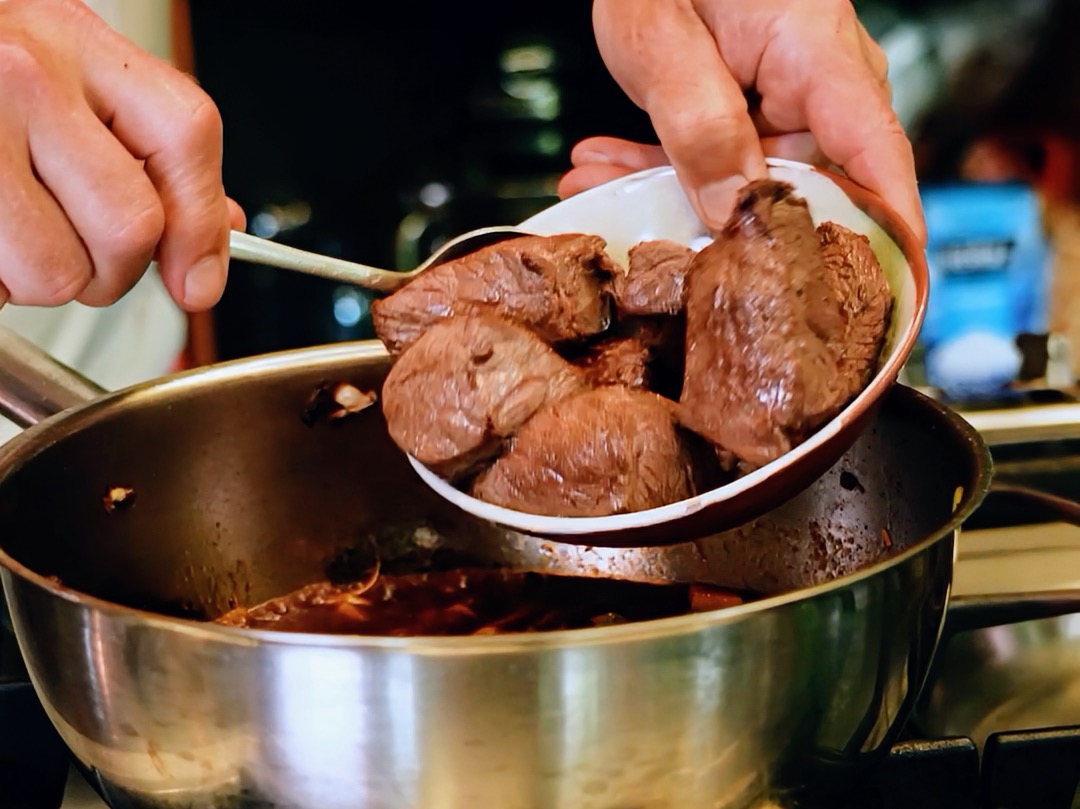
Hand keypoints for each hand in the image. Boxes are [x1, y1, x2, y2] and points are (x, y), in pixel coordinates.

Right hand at [0, 0, 244, 310]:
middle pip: (131, 226)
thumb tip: (215, 228)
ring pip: (58, 272)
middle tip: (80, 255)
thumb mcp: (69, 72)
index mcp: (77, 44)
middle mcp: (23, 75)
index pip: (185, 137)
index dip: (202, 227)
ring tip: (11, 239)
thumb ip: (147, 145)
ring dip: (42, 282)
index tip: (197, 281)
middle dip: (113, 270)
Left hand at [561, 0, 925, 245]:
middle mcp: (819, 83)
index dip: (885, 240)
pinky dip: (662, 169)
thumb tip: (733, 210)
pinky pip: (722, 159)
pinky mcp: (753, 107)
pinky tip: (607, 170)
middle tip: (655, 249)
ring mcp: (787, 98)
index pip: (878, 161)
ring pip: (749, 183)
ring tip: (602, 194)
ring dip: (672, 195)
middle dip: (729, 230)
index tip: (880, 303)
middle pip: (808, 191)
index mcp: (819, 56)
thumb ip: (698, 124)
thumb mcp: (662, 38)